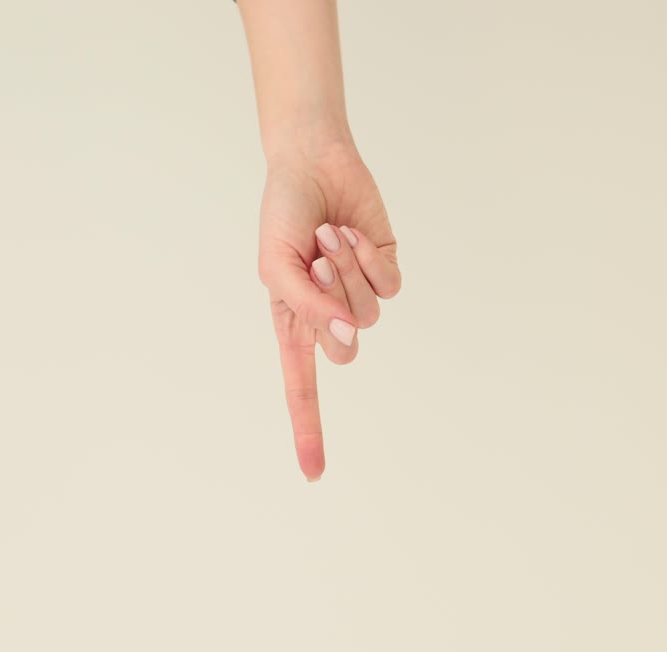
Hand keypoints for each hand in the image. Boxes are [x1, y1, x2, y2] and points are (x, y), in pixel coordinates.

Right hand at [257, 142, 401, 480]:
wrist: (312, 163)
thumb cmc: (282, 215)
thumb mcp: (275, 265)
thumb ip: (305, 307)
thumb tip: (347, 336)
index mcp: (295, 322)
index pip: (302, 388)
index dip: (308, 430)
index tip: (313, 474)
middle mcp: (329, 315)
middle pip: (345, 350)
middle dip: (331, 304)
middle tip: (315, 262)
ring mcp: (359, 293)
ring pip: (369, 312)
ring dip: (347, 269)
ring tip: (329, 236)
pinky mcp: (386, 268)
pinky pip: (390, 286)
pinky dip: (370, 259)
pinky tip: (353, 233)